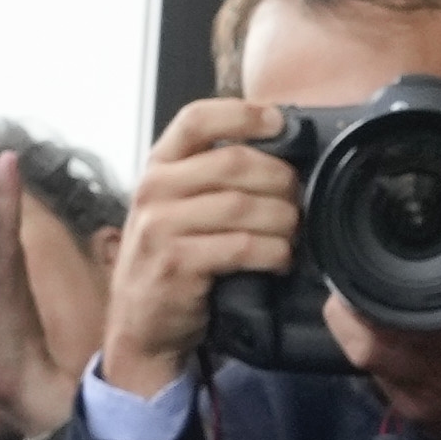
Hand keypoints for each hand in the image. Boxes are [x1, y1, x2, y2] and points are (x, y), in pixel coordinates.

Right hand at [98, 95, 296, 394]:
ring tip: (293, 233)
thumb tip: (281, 150)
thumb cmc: (173, 259)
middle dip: (279, 178)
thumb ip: (212, 177)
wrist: (142, 324)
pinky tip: (280, 260)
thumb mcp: (179, 207)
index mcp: (158, 167)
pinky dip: (272, 252)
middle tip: (299, 197)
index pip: (197, 119)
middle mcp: (153, 190)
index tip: (279, 122)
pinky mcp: (176, 264)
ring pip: (243, 205)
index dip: (243, 115)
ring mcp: (160, 227)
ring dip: (282, 219)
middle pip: (233, 162)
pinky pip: (241, 246)